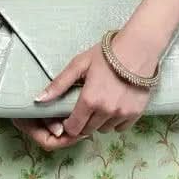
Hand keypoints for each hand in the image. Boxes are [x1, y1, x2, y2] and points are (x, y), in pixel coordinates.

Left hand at [11, 36, 154, 151]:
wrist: (139, 48)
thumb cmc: (107, 54)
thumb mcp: (79, 65)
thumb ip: (59, 84)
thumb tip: (39, 100)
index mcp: (89, 100)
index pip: (73, 128)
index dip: (69, 125)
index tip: (70, 117)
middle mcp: (106, 111)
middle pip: (88, 130)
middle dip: (83, 123)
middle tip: (85, 108)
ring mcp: (122, 113)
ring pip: (104, 130)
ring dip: (99, 122)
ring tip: (101, 105)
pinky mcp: (136, 113)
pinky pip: (121, 127)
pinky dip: (115, 121)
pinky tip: (114, 106)